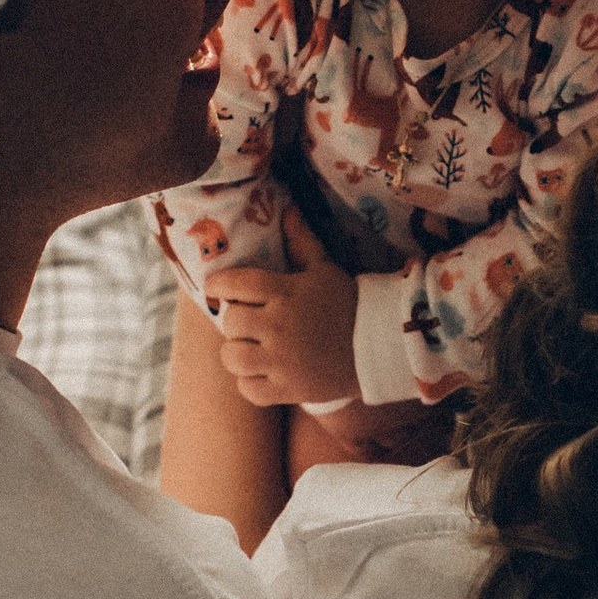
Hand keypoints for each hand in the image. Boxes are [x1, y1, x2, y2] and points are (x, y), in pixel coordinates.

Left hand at [210, 207, 360, 409]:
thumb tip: (288, 210)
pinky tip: (263, 372)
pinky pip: (249, 389)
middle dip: (236, 321)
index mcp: (285, 292)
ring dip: (237, 352)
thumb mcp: (325, 269)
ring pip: (232, 357)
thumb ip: (301, 242)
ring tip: (251, 349)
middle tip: (248, 322)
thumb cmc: (349, 303)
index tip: (217, 289)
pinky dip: (250, 382)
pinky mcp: (289, 389)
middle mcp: (279, 326)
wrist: (380, 346)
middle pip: (230, 323)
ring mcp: (283, 361)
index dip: (218, 286)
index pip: (233, 284)